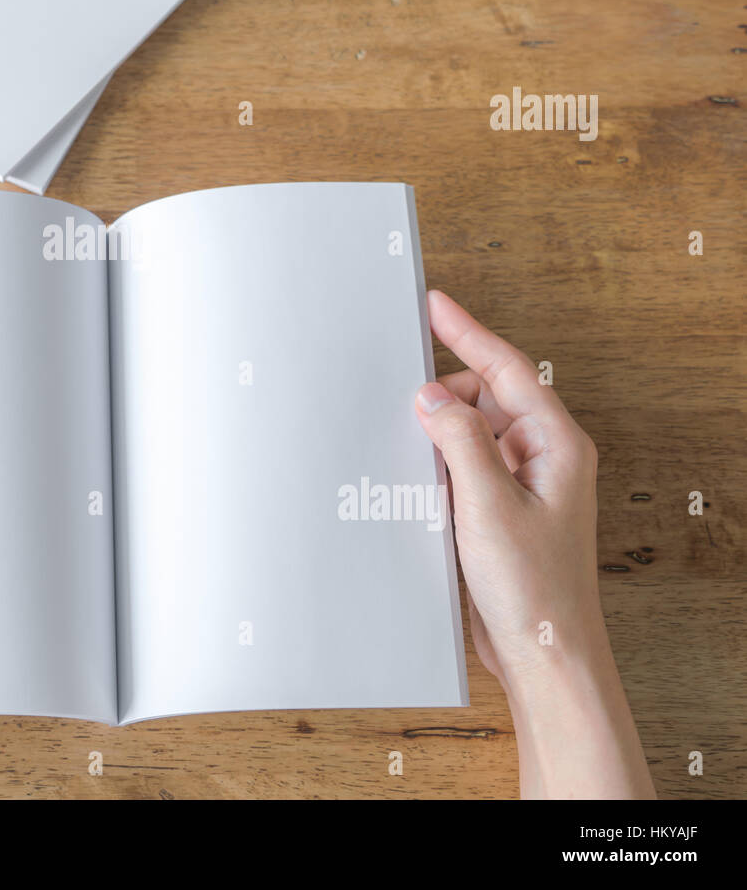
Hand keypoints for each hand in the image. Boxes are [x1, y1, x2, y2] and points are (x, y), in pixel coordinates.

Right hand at [415, 290, 653, 797]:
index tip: (434, 303)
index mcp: (556, 444)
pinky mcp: (502, 508)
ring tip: (404, 436)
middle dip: (444, 390)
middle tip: (398, 387)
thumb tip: (431, 395)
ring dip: (439, 428)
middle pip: (487, 395)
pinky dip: (439, 458)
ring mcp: (524, 482)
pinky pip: (467, 463)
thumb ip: (459, 440)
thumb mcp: (487, 503)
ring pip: (473, 429)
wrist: (543, 651)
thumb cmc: (533, 587)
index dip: (467, 332)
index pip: (507, 368)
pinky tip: (413, 470)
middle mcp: (544, 456)